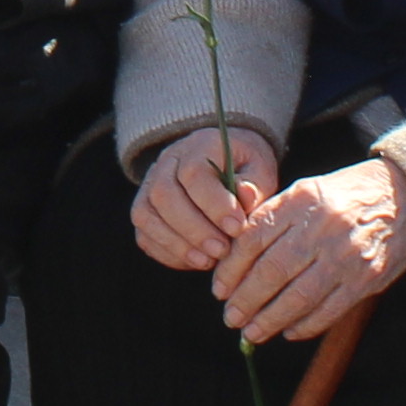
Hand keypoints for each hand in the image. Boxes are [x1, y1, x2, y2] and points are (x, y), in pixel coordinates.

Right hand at [132, 129, 273, 273]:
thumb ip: (255, 185)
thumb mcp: (260, 171)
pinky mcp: (145, 210)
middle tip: (222, 250)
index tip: (237, 227)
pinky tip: (195, 260)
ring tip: (208, 260)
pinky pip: (144, 234)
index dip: (214, 203)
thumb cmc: (246, 171)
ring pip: (146, 215)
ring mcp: (149, 185)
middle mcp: (167, 161)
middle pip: (164, 193)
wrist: (227, 166)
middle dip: (194, 228)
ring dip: (177, 244)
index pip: (194, 172)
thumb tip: (246, 195)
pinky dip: (167, 252)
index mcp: (200, 144)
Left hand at [210, 154, 405, 344]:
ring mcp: (347, 255)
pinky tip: (288, 331)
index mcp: (301, 200)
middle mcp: (323, 227)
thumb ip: (273, 219)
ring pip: (298, 298)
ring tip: (251, 332)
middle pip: (272, 272)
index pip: (253, 240)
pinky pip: (328, 311)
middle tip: (230, 317)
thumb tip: (234, 259)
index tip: (219, 289)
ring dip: (269, 320)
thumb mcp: (306, 191)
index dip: (231, 269)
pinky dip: (305, 325)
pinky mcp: (367, 279)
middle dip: (245, 300)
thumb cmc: (346, 195)